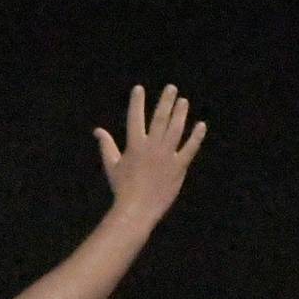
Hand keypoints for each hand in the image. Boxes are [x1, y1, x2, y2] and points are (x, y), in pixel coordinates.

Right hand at [93, 85, 206, 225]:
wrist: (136, 210)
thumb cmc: (122, 189)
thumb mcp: (111, 165)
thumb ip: (106, 145)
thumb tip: (97, 130)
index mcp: (135, 145)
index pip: (135, 117)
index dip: (137, 102)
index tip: (139, 89)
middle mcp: (152, 146)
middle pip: (160, 118)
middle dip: (166, 101)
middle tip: (172, 88)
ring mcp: (167, 156)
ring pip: (176, 129)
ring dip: (181, 114)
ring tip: (184, 102)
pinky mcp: (179, 167)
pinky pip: (190, 149)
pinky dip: (196, 137)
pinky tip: (201, 126)